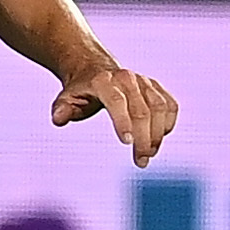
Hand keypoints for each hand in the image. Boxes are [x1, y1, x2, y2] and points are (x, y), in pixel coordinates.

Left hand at [52, 64, 178, 166]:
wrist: (95, 69)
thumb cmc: (80, 91)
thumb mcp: (65, 99)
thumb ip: (61, 110)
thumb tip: (59, 118)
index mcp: (103, 81)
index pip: (117, 101)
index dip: (123, 122)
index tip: (127, 143)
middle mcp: (127, 78)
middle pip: (142, 109)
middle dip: (143, 138)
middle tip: (141, 161)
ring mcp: (144, 81)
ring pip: (160, 107)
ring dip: (158, 134)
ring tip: (149, 154)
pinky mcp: (156, 87)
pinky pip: (170, 105)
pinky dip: (168, 123)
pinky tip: (160, 138)